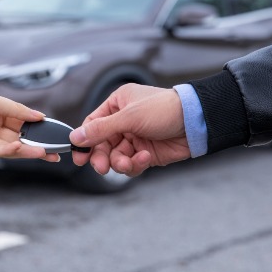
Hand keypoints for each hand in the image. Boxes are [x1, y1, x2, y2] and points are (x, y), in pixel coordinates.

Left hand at [0, 64, 59, 161]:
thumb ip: (16, 110)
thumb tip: (40, 117)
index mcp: (0, 113)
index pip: (25, 124)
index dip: (40, 130)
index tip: (56, 135)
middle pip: (21, 139)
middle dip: (38, 146)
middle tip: (56, 152)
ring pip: (10, 148)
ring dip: (27, 151)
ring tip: (44, 152)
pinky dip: (9, 151)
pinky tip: (21, 147)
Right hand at [70, 84, 190, 176]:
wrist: (196, 122)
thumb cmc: (165, 109)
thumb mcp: (129, 117)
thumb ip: (101, 129)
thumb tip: (76, 137)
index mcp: (117, 104)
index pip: (93, 124)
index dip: (84, 141)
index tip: (80, 157)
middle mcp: (124, 121)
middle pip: (102, 145)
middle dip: (102, 157)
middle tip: (102, 167)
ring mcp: (135, 138)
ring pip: (116, 157)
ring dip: (120, 162)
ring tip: (130, 161)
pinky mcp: (146, 153)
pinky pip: (132, 164)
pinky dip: (136, 164)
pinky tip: (146, 157)